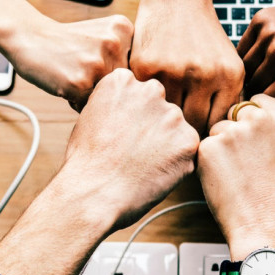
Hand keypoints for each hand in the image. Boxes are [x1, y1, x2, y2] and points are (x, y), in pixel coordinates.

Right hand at [8, 14, 133, 107]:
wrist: (28, 36)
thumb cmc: (67, 41)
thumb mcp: (102, 34)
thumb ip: (125, 54)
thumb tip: (146, 94)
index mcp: (124, 29)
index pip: (136, 69)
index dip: (116, 73)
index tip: (97, 61)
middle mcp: (115, 44)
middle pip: (124, 85)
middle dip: (105, 86)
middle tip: (82, 69)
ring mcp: (98, 63)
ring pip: (108, 97)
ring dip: (91, 95)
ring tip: (74, 75)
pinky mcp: (80, 82)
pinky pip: (88, 106)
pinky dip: (77, 101)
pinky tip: (65, 82)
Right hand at [59, 68, 199, 229]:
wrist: (93, 193)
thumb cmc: (86, 162)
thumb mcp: (90, 117)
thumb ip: (116, 105)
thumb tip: (131, 110)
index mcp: (123, 81)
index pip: (137, 94)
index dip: (130, 118)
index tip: (119, 135)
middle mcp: (151, 90)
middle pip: (159, 108)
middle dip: (151, 127)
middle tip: (133, 153)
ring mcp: (172, 115)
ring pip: (175, 129)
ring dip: (165, 145)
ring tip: (141, 166)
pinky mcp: (188, 141)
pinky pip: (187, 151)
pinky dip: (176, 164)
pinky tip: (154, 174)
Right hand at [131, 0, 243, 134]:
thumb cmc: (203, 36)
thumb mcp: (227, 63)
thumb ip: (226, 98)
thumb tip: (221, 138)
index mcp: (229, 76)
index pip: (218, 125)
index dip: (208, 134)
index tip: (198, 135)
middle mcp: (204, 75)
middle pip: (194, 126)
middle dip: (186, 131)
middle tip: (177, 133)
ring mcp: (173, 71)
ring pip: (168, 117)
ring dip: (163, 120)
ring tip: (161, 121)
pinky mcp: (146, 68)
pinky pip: (146, 100)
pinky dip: (146, 103)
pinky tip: (146, 103)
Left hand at [197, 96, 274, 259]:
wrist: (262, 224)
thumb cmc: (273, 193)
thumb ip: (269, 126)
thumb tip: (247, 110)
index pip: (256, 100)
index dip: (250, 119)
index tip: (253, 138)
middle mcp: (259, 119)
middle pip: (234, 112)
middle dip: (234, 130)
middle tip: (245, 162)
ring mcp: (233, 131)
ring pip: (216, 129)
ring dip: (220, 147)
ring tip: (237, 173)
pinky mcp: (210, 146)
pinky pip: (203, 147)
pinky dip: (208, 162)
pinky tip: (224, 179)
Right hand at [237, 0, 274, 116]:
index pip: (265, 103)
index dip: (270, 106)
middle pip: (252, 86)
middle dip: (261, 91)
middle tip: (272, 89)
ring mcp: (268, 34)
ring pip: (244, 67)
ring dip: (253, 74)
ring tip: (268, 73)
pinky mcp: (262, 19)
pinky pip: (243, 47)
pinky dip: (249, 55)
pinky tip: (264, 56)